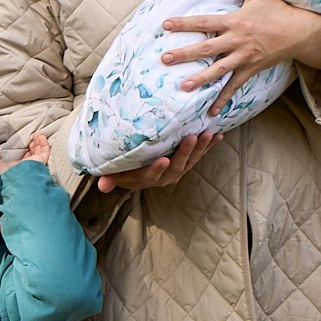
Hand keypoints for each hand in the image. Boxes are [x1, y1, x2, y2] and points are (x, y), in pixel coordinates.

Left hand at [0, 131, 52, 173]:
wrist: (12, 183)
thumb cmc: (3, 177)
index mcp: (17, 168)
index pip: (23, 159)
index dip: (24, 152)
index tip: (23, 145)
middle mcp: (27, 167)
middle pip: (33, 155)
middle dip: (33, 146)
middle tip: (31, 137)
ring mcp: (34, 164)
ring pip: (39, 152)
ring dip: (38, 143)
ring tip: (36, 134)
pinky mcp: (40, 161)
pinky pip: (45, 151)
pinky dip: (44, 143)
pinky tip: (41, 136)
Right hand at [96, 130, 217, 193]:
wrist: (136, 175)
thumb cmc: (123, 170)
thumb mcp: (114, 174)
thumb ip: (109, 178)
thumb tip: (102, 185)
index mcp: (147, 178)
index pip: (152, 175)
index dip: (157, 169)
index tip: (163, 160)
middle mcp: (165, 177)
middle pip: (177, 166)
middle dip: (185, 152)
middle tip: (192, 138)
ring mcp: (177, 171)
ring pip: (190, 161)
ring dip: (201, 148)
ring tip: (208, 134)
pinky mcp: (186, 164)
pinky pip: (199, 156)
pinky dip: (208, 147)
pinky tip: (217, 136)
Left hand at [159, 0, 320, 103]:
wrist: (300, 32)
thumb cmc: (277, 9)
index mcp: (235, 21)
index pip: (204, 21)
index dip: (184, 23)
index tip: (165, 25)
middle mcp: (237, 41)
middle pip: (206, 48)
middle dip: (185, 54)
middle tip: (164, 59)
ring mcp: (244, 57)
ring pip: (219, 70)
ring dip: (201, 79)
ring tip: (183, 87)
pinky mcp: (251, 69)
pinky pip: (235, 86)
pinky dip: (223, 99)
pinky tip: (211, 112)